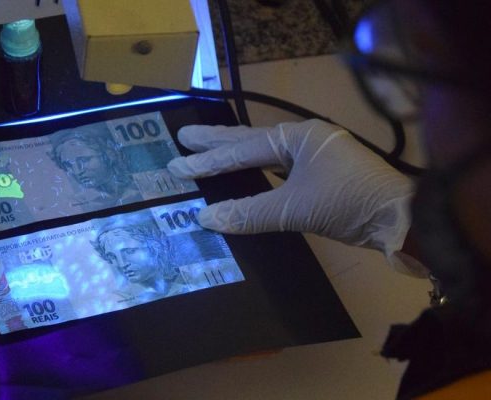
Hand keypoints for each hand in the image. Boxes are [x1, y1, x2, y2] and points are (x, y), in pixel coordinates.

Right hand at [168, 119, 426, 276]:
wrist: (405, 221)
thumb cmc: (348, 205)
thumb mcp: (295, 208)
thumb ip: (249, 212)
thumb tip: (206, 218)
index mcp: (299, 137)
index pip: (243, 149)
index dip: (208, 160)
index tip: (176, 165)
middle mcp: (307, 139)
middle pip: (252, 140)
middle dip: (217, 142)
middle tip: (185, 136)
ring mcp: (319, 157)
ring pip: (268, 154)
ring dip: (238, 156)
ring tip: (210, 151)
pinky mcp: (328, 176)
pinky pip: (282, 169)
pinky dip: (260, 172)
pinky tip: (250, 176)